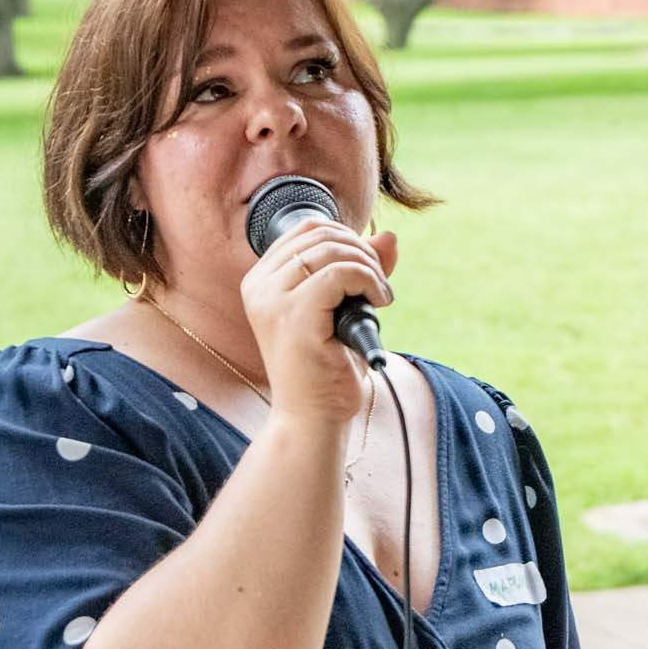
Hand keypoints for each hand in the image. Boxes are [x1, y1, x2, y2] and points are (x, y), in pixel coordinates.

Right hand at [240, 216, 396, 423]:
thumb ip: (360, 270)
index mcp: (260, 282)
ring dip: (369, 267)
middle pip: (319, 234)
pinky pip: (340, 274)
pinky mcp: (295, 318)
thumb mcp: (343, 308)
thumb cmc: (325, 369)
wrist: (311, 418)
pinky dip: (368, 280)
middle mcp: (259, 287)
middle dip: (361, 251)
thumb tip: (388, 237)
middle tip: (378, 285)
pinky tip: (379, 303)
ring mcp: (272, 301)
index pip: (305, 229)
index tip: (367, 267)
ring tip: (380, 296)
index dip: (346, 237)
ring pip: (331, 250)